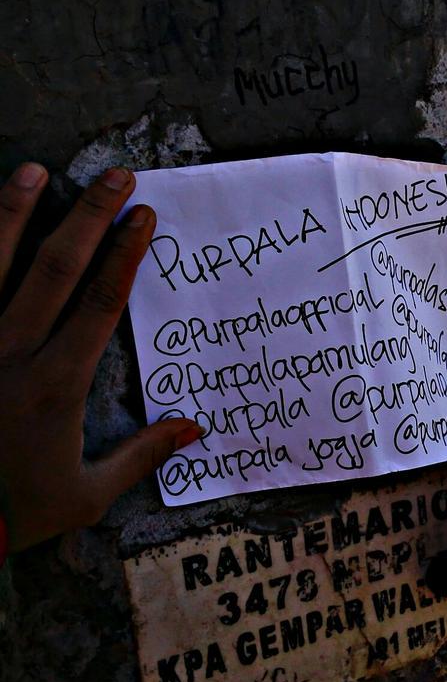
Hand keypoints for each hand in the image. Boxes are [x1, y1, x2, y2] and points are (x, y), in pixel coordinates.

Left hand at [0, 163, 201, 552]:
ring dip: (14, 214)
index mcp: (56, 384)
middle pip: (55, 269)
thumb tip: (193, 429)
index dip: (124, 255)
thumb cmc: (12, 509)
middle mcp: (10, 353)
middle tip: (115, 177)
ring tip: (35, 172)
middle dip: (89, 217)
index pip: (99, 303)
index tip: (143, 217)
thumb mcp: (86, 495)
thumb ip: (140, 456)